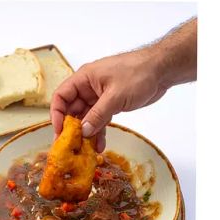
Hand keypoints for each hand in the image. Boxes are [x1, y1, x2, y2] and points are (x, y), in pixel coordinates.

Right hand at [50, 49, 166, 152]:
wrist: (162, 70)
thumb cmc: (138, 73)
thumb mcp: (115, 96)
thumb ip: (98, 115)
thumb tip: (83, 132)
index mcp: (84, 78)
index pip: (61, 96)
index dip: (57, 113)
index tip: (59, 131)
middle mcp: (88, 88)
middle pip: (72, 109)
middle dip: (71, 128)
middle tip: (69, 146)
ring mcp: (99, 97)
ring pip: (86, 118)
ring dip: (86, 133)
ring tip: (85, 150)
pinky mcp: (110, 104)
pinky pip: (99, 120)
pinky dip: (99, 132)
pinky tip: (99, 145)